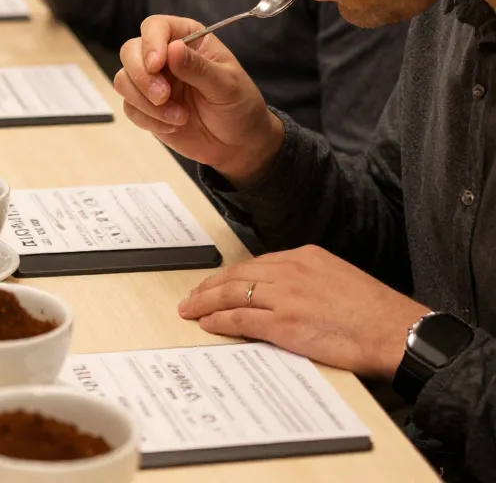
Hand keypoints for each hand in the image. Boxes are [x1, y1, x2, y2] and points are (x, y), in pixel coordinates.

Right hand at [113, 15, 283, 183]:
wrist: (237, 144)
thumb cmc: (239, 107)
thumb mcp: (227, 86)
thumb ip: (198, 68)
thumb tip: (172, 49)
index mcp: (188, 39)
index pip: (156, 27)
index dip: (151, 43)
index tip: (157, 66)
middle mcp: (165, 55)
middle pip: (130, 51)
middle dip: (142, 77)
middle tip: (163, 98)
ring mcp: (152, 81)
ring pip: (124, 80)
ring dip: (145, 102)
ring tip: (179, 118)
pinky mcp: (145, 106)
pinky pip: (129, 107)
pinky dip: (148, 119)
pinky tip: (174, 126)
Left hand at [179, 245, 428, 378]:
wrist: (398, 332)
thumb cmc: (378, 313)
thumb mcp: (339, 279)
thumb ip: (309, 280)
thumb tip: (288, 294)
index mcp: (305, 256)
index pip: (256, 264)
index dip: (231, 275)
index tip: (217, 283)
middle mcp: (290, 270)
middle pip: (237, 274)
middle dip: (210, 286)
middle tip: (192, 296)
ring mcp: (285, 296)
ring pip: (231, 294)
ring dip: (205, 302)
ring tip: (190, 309)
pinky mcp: (283, 323)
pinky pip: (239, 319)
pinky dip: (219, 321)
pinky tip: (207, 324)